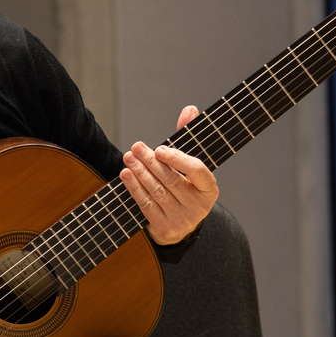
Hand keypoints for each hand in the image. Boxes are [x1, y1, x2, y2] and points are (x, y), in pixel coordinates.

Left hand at [120, 105, 218, 244]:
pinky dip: (134, 188)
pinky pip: (147, 204)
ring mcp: (182, 218)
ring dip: (140, 172)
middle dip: (150, 162)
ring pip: (157, 191)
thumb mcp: (188, 165)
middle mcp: (199, 206)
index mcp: (209, 189)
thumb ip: (188, 137)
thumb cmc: (184, 187)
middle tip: (135, 147)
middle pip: (171, 179)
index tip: (160, 149)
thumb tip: (189, 109)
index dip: (178, 159)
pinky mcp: (165, 227)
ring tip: (128, 158)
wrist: (180, 225)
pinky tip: (126, 175)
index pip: (197, 170)